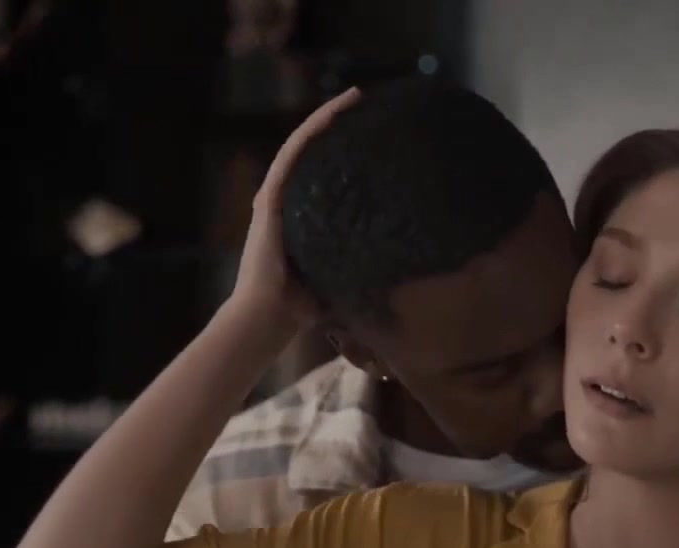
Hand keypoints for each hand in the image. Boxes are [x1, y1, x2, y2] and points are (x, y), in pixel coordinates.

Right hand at [229, 87, 360, 332]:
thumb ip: (365, 259)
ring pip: (302, 146)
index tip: (378, 126)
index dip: (349, 145)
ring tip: (352, 97)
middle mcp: (289, 198)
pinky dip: (308, 136)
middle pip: (316, 150)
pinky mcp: (270, 202)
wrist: (270, 319)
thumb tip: (408, 260)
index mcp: (306, 213)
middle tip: (368, 101)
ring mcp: (276, 197)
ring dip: (326, 119)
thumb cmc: (307, 306)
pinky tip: (327, 119)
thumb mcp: (344, 272)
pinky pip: (290, 160)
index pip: (329, 170)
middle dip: (340, 123)